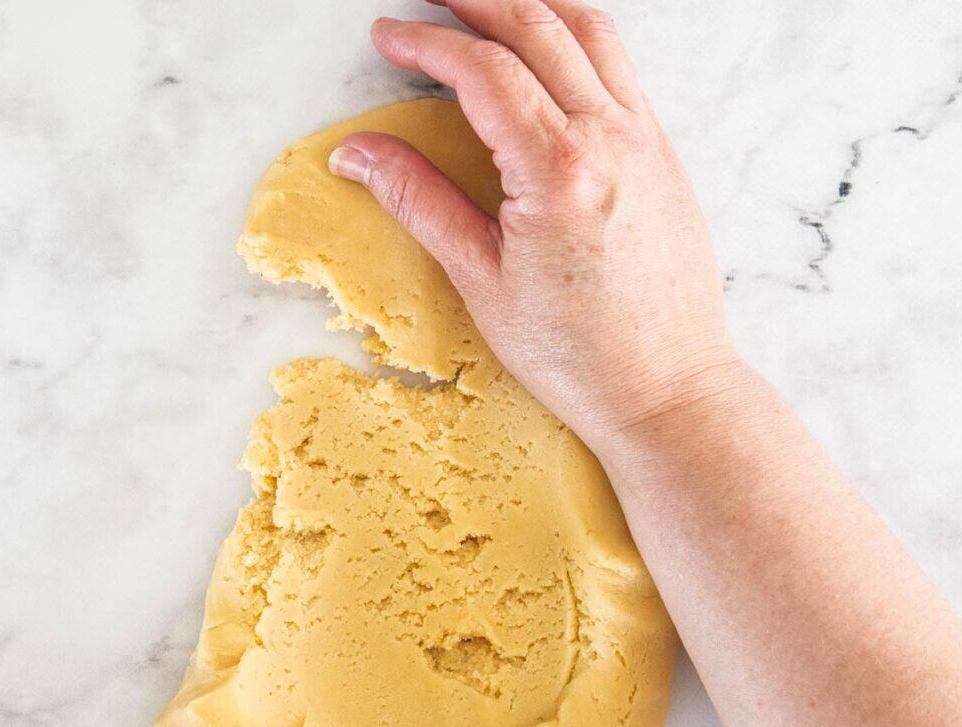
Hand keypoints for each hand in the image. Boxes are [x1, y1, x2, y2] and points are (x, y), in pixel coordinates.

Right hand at [327, 0, 741, 453]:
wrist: (667, 387)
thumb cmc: (579, 353)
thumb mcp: (482, 281)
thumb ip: (420, 203)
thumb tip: (359, 155)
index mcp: (559, 170)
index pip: (484, 71)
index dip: (428, 44)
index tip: (390, 36)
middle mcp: (611, 138)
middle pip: (538, 27)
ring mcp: (646, 140)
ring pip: (590, 32)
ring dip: (532, 3)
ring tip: (487, 3)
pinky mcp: (663, 154)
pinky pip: (620, 67)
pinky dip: (577, 37)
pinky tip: (548, 52)